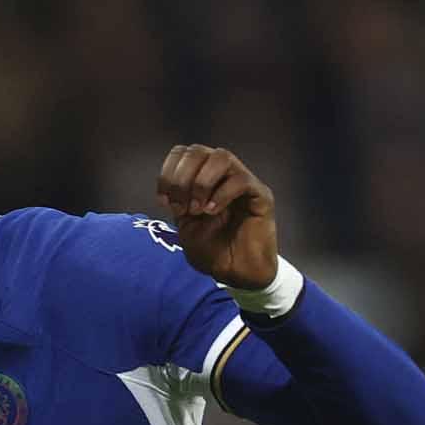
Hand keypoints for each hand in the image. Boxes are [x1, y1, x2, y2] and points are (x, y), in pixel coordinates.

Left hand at [156, 144, 277, 288]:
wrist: (235, 273)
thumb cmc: (211, 249)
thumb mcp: (184, 224)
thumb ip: (178, 199)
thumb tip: (172, 184)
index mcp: (200, 177)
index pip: (182, 152)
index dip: (167, 173)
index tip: (163, 201)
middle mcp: (222, 174)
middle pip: (198, 150)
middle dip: (181, 178)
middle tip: (181, 207)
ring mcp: (242, 182)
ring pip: (222, 156)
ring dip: (201, 182)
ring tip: (197, 210)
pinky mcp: (261, 195)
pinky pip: (242, 180)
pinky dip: (221, 194)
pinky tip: (211, 212)